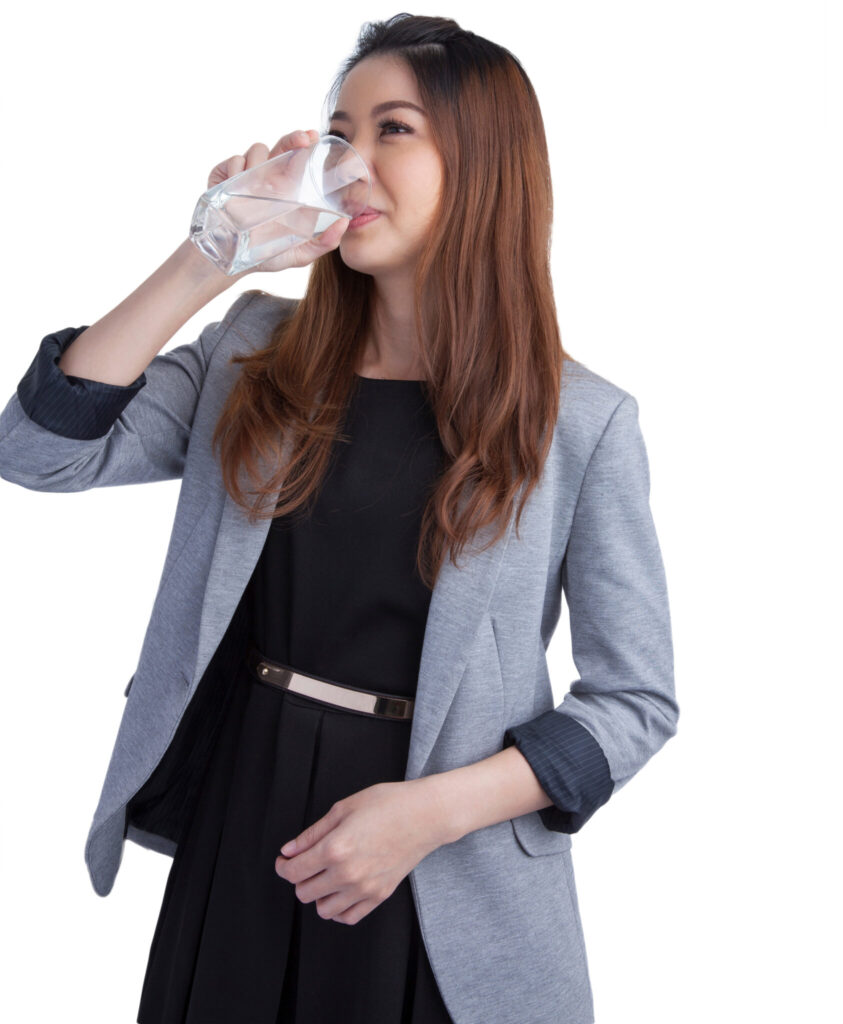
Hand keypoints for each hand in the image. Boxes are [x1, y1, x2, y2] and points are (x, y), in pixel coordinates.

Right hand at [204, 128, 348, 275]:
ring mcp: (245, 175)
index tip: (313, 137)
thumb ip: (324, 243)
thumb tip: (345, 225)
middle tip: (303, 140)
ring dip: (259, 161)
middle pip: (280, 146)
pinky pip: (233, 162)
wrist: (230, 262)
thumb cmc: (265, 255)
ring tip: (256, 187)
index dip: (305, 143)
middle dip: (292, 139)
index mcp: (286, 188)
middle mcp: (267, 178)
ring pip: (256, 151)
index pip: (298, 158)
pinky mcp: (223, 178)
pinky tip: (236, 184)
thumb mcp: (299, 254)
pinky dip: (236, 169)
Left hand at [274, 779, 446, 925]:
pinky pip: (347, 917)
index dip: (283, 866)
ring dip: (318, 894)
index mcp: (335, 848)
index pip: (293, 872)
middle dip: (300, 878)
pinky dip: (338, 909)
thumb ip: (312, 833)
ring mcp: (364, 888)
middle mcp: (347, 874)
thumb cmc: (388, 804)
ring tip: (326, 876)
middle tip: (307, 863)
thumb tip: (289, 851)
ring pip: (323, 910)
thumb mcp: (343, 808)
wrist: (425, 815)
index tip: (285, 860)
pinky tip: (341, 890)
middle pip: (304, 892)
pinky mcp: (379, 896)